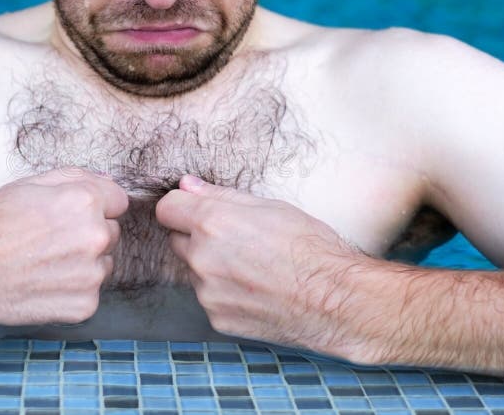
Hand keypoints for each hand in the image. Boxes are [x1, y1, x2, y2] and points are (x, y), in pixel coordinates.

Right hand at [0, 167, 127, 329]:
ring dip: (84, 262)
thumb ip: (75, 178)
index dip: (95, 205)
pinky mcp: (85, 304)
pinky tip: (44, 283)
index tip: (74, 214)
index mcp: (85, 202)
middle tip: (51, 239)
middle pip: (112, 231)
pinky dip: (73, 289)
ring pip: (103, 263)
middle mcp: (96, 237)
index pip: (118, 200)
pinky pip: (90, 291)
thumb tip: (104, 182)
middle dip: (90, 233)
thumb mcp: (29, 185)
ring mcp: (92, 274)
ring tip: (44, 262)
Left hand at [156, 175, 363, 355]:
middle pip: (178, 241)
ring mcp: (208, 292)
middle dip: (198, 238)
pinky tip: (257, 291)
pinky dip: (226, 294)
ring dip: (212, 268)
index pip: (166, 209)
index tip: (196, 211)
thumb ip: (221, 196)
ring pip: (195, 272)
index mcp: (213, 223)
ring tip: (254, 268)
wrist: (336, 300)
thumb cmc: (311, 247)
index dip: (181, 207)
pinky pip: (210, 299)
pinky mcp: (217, 318)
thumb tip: (187, 185)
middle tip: (238, 240)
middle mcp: (202, 258)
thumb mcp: (271, 207)